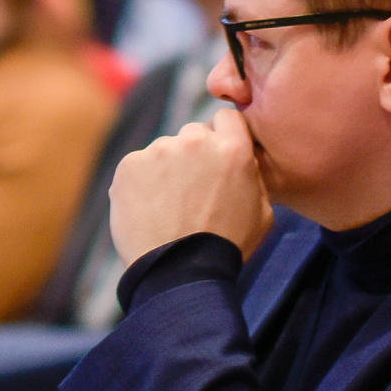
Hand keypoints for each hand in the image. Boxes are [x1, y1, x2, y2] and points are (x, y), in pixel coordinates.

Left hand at [109, 106, 271, 264]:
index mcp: (232, 149)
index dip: (222, 136)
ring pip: (163, 151)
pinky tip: (149, 211)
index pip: (227, 118)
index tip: (216, 156)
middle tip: (191, 191)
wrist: (178, 272)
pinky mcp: (129, 165)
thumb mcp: (261, 212)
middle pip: (193, 134)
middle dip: (193, 156)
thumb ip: (252, 176)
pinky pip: (138, 167)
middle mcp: (195, 141)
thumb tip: (244, 160)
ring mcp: (159, 150)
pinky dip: (141, 184)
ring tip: (168, 208)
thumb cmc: (226, 247)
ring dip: (166, 171)